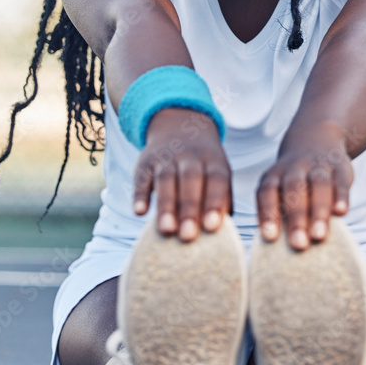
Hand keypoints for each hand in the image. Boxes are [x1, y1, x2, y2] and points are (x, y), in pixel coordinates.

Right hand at [132, 107, 231, 241]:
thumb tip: (225, 235)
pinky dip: (140, 194)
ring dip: (166, 205)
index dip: (214, 202)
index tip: (212, 227)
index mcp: (214, 161)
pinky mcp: (146, 161)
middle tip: (188, 236)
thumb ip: (223, 200)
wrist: (179, 128)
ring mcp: (167, 157)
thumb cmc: (204, 166)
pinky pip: (142, 177)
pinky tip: (139, 212)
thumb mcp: (219, 173)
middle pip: (191, 180)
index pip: (217, 180)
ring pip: (166, 179)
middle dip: (190, 208)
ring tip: (167, 230)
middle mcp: (191, 156)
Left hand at [256, 121, 352, 250]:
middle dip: (296, 218)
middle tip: (298, 245)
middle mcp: (294, 169)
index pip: (267, 192)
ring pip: (318, 185)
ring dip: (318, 210)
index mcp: (274, 176)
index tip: (269, 237)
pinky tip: (342, 213)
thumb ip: (278, 214)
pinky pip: (340, 181)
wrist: (316, 139)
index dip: (267, 213)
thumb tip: (273, 253)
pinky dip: (341, 196)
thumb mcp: (279, 188)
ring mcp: (317, 166)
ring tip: (319, 236)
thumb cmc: (293, 180)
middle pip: (293, 190)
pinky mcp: (339, 167)